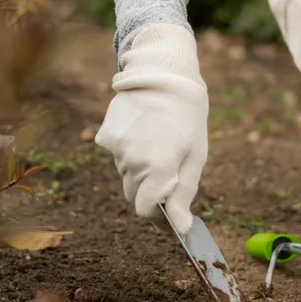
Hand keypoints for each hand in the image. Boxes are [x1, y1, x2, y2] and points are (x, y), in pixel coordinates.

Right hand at [94, 24, 207, 233]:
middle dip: (149, 189)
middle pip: (134, 193)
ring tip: (156, 139)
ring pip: (125, 173)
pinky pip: (116, 155)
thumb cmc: (187, 116)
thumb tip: (181, 228)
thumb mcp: (195, 155)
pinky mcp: (105, 136)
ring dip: (139, 167)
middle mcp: (133, 161)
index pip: (145, 210)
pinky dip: (127, 149)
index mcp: (159, 168)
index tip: (167, 207)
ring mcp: (116, 148)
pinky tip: (141, 129)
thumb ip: (184, 194)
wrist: (163, 74)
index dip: (157, 213)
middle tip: (167, 166)